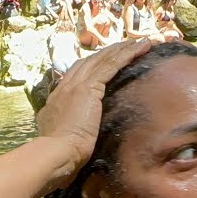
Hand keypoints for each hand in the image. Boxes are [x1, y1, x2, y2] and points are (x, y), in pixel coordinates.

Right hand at [35, 38, 149, 188]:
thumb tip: (73, 132)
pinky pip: (111, 66)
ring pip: (102, 60)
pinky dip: (126, 55)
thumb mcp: (60, 137)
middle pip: (90, 62)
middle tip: (127, 46)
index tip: (106, 62)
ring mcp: (76, 85)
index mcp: (57, 98)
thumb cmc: (60, 154)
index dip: (93, 65)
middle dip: (109, 52)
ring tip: (140, 43)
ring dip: (122, 49)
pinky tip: (140, 48)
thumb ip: (67, 128)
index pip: (77, 74)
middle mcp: (65, 87)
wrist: (56, 154)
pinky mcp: (89, 88)